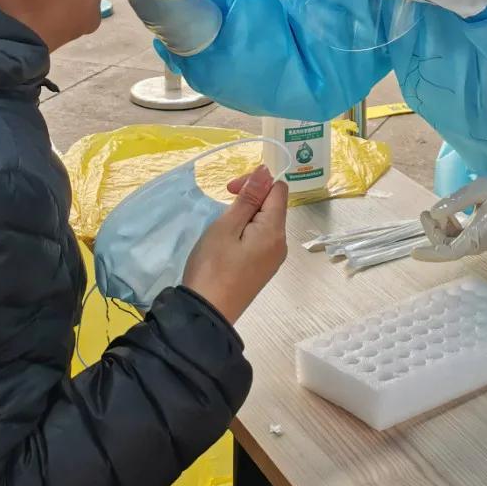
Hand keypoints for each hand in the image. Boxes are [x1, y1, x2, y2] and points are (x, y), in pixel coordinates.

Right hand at [183, 165, 288, 323]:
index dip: (256, 182)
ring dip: (245, 216)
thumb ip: (249, 198)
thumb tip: (267, 171)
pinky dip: (246, 232)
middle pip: (273, 206)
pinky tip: (227, 243)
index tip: (230, 189)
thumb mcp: (226, 227)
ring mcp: (273, 259)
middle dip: (250, 199)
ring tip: (222, 229)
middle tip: (222, 208)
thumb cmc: (213, 267)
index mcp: (275, 231)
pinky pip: (260, 239)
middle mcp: (281, 244)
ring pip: (265, 223)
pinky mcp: (262, 269)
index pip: (278, 190)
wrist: (206, 314)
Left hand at [414, 162, 486, 262]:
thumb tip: (434, 212)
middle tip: (425, 212)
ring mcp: (482, 241)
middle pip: (449, 246)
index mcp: (479, 236)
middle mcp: (480, 244)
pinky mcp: (482, 235)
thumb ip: (456, 201)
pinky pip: (461, 236)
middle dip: (433, 232)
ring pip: (453, 242)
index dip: (431, 253)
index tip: (414, 252)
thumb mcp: (479, 188)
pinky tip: (449, 213)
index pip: (451, 251)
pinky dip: (450, 226)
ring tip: (433, 211)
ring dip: (440, 229)